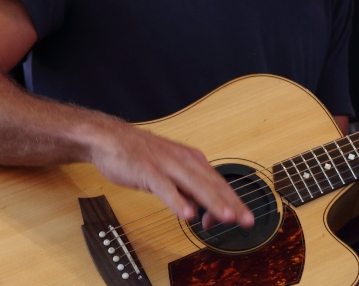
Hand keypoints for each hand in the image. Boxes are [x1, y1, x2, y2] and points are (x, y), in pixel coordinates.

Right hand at [87, 118, 253, 229]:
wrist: (111, 138)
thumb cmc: (142, 156)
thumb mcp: (171, 172)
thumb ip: (187, 191)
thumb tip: (202, 213)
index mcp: (193, 160)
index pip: (219, 183)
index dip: (233, 202)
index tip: (244, 218)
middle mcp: (184, 161)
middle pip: (213, 185)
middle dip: (232, 204)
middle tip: (247, 220)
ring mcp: (167, 165)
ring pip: (194, 185)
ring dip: (211, 202)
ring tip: (226, 218)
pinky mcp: (148, 171)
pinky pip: (165, 188)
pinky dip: (177, 201)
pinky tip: (187, 214)